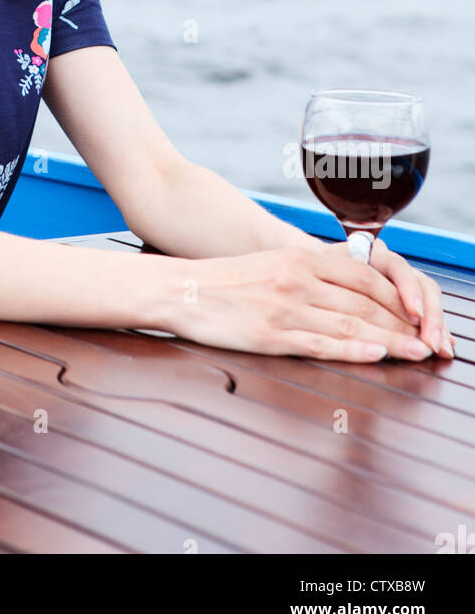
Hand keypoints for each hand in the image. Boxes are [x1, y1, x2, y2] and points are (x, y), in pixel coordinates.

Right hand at [168, 244, 449, 360]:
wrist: (183, 290)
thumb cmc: (229, 281)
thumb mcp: (274, 264)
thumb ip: (311, 272)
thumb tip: (350, 290)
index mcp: (300, 257)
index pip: (363, 275)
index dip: (396, 296)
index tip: (418, 313)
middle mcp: (298, 278)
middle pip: (363, 301)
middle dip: (402, 322)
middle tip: (429, 339)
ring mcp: (285, 307)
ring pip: (350, 323)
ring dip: (390, 340)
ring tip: (415, 352)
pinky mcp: (271, 334)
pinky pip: (321, 343)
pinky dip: (353, 350)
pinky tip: (375, 355)